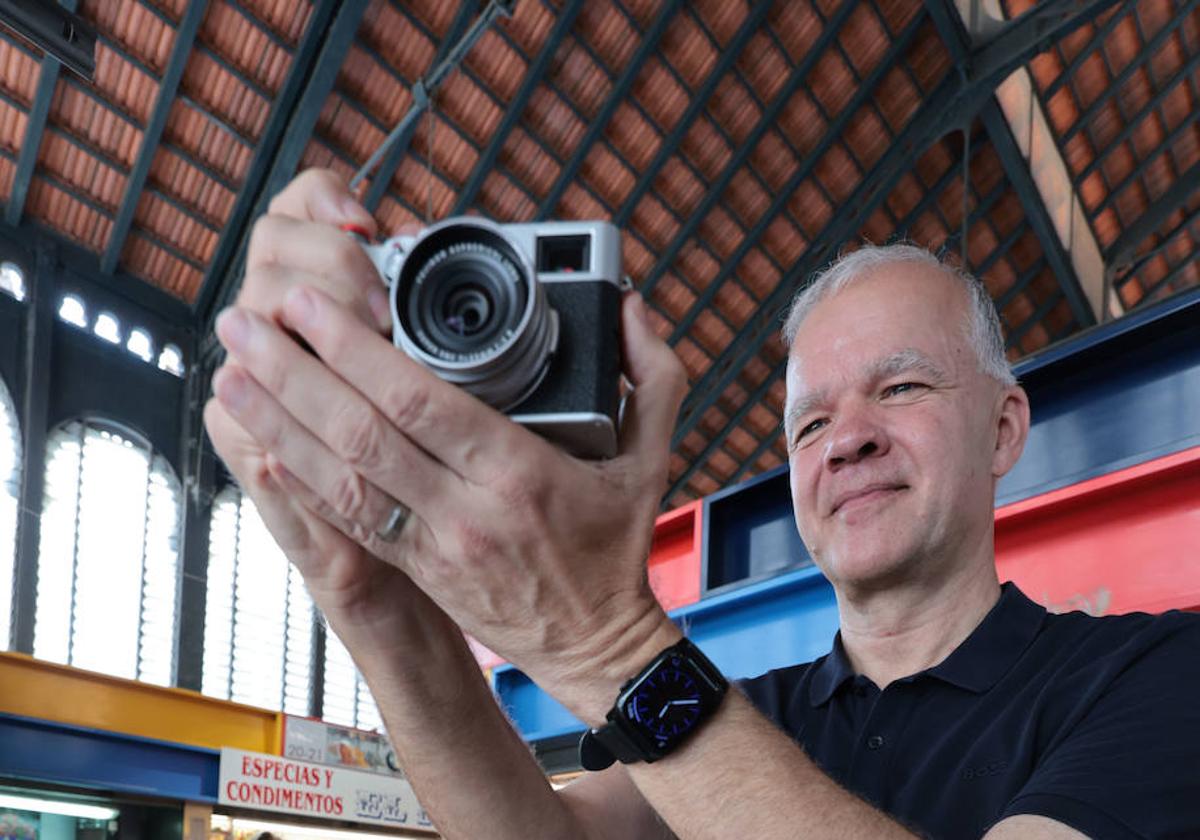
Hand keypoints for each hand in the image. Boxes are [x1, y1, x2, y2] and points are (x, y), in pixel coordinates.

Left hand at [211, 277, 687, 722]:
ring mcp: (431, 547)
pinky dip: (297, 481)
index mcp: (520, 474)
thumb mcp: (652, 459)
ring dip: (278, 423)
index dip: (356, 351)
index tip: (310, 303)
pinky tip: (259, 441)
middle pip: (362, 436)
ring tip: (230, 372)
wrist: (598, 648)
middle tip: (245, 321)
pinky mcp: (413, 569)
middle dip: (295, 374)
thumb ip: (654, 377)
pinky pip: (345, 522)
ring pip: (339, 480)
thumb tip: (634, 308)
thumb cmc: (617, 548)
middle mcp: (465, 511)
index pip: (421, 404)